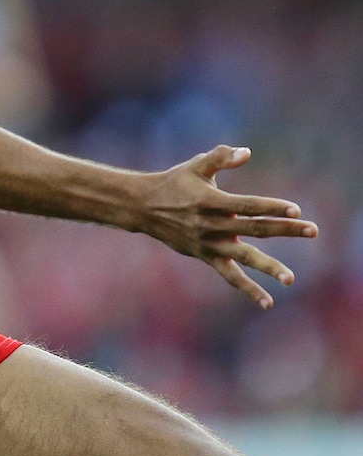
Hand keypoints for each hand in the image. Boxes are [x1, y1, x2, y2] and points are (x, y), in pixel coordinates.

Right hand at [136, 145, 316, 309]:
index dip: (271, 207)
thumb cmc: (175, 182)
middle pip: (254, 228)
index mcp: (211, 201)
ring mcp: (208, 243)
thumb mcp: (195, 166)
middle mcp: (211, 224)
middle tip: (313, 230)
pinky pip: (229, 275)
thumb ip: (220, 157)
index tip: (295, 209)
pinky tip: (268, 302)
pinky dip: (248, 288)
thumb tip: (247, 153)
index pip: (247, 205)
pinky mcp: (206, 256)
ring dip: (268, 267)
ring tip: (291, 279)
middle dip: (284, 229)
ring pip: (243, 256)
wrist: (144, 208)